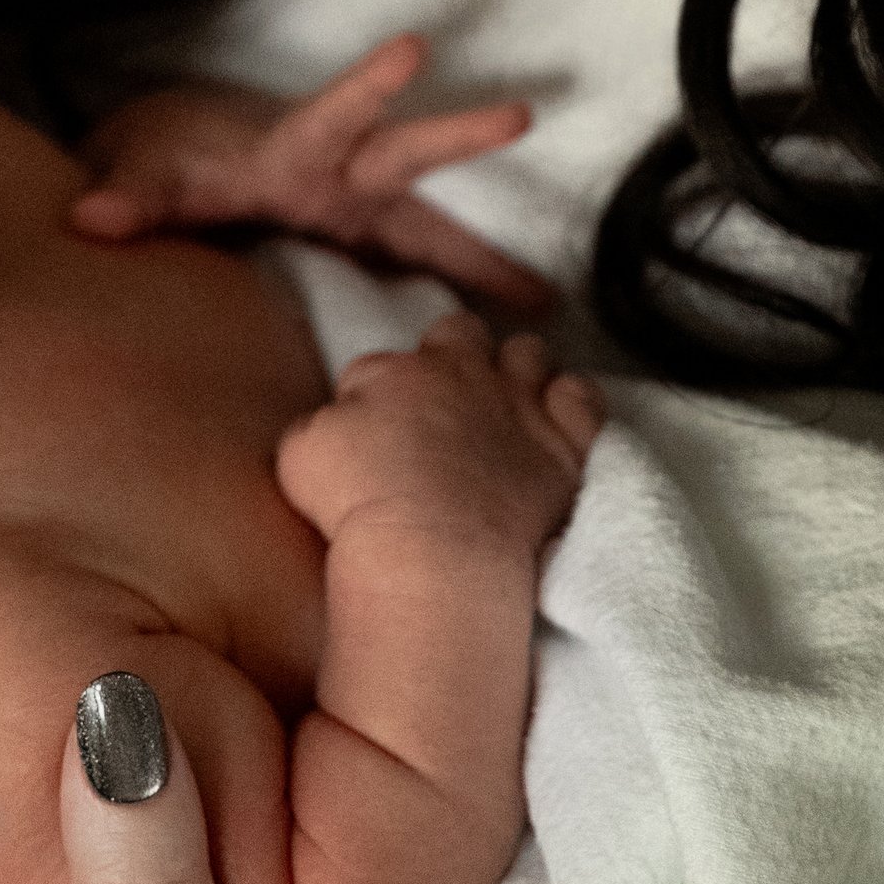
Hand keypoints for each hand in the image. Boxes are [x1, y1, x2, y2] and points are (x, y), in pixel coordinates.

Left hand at [70, 37, 552, 318]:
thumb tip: (91, 216)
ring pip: (426, 230)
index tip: (411, 46)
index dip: (367, 85)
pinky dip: (456, 302)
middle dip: (459, 136)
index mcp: (289, 148)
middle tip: (520, 113)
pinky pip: (416, 277)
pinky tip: (508, 340)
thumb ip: (126, 194)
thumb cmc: (162, 156)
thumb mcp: (140, 171)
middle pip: (403, 156)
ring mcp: (355, 213)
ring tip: (544, 304)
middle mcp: (337, 173)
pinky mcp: (358, 248)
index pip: (330, 114)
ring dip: (479, 263)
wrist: (176, 161)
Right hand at [277, 313, 603, 560]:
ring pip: (528, 353)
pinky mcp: (565, 443)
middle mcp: (460, 372)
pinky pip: (582, 396)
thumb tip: (338, 424)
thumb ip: (321, 423)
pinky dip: (573, 404)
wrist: (433, 550)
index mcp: (396, 371)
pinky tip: (559, 425)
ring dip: (517, 372)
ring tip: (506, 410)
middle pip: (461, 332)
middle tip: (445, 407)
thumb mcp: (301, 453)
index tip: (382, 434)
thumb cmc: (359, 504)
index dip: (382, 396)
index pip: (384, 364)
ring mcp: (519, 403)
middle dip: (454, 357)